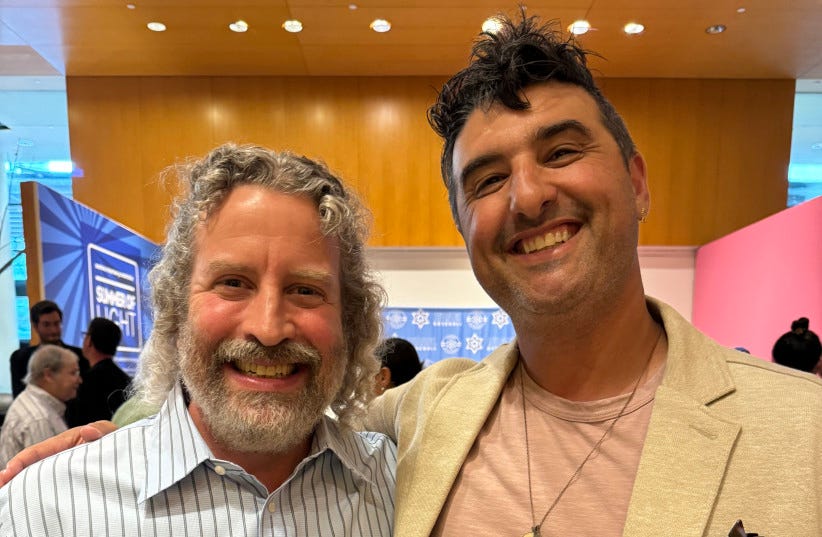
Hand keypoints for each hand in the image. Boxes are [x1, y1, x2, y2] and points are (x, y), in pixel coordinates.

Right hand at [0, 420, 117, 486]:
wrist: (123, 449)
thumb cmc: (112, 438)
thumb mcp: (108, 431)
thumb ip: (100, 430)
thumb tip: (87, 431)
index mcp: (65, 442)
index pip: (39, 450)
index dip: (23, 460)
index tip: (9, 470)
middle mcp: (58, 455)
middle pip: (31, 465)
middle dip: (13, 474)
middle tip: (0, 485)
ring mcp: (61, 467)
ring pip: (37, 475)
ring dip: (21, 484)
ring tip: (6, 494)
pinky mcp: (67, 478)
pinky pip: (49, 484)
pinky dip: (36, 490)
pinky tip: (26, 501)